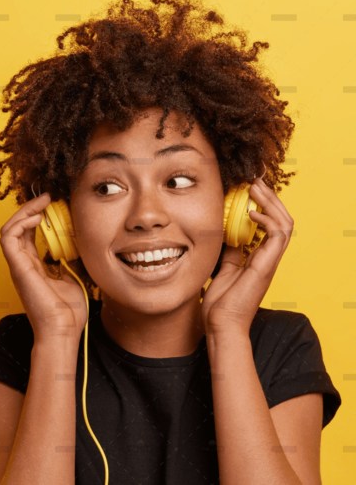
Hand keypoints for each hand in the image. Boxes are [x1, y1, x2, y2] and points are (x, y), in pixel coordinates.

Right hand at [0, 192, 87, 342]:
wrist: (64, 331)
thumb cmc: (69, 311)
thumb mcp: (75, 277)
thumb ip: (72, 259)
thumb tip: (79, 243)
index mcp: (35, 265)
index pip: (30, 232)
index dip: (39, 215)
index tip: (55, 203)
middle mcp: (23, 263)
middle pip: (18, 227)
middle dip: (31, 208)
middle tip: (48, 197)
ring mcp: (18, 265)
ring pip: (10, 228)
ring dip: (24, 211)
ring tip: (42, 202)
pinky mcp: (18, 268)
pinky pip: (8, 238)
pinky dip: (20, 223)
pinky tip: (38, 218)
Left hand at [201, 177, 293, 337]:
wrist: (220, 325)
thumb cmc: (221, 302)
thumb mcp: (223, 269)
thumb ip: (230, 251)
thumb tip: (227, 233)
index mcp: (258, 257)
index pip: (268, 223)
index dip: (262, 204)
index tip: (249, 187)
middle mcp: (267, 257)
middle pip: (280, 219)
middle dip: (269, 197)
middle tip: (255, 180)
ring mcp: (269, 261)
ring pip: (284, 223)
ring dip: (271, 202)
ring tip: (256, 188)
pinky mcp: (267, 265)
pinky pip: (277, 236)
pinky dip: (267, 220)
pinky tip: (251, 212)